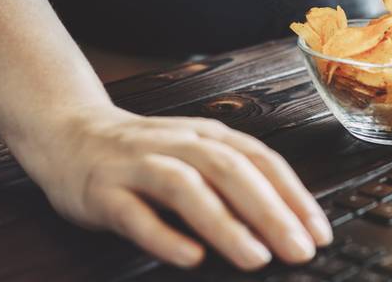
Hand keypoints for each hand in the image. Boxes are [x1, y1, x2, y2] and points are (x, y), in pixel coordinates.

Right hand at [19, 105, 331, 269]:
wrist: (73, 134)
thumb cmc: (147, 153)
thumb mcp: (195, 154)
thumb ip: (232, 179)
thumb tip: (284, 220)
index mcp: (207, 136)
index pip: (260, 159)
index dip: (293, 195)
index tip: (318, 232)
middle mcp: (178, 144)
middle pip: (230, 171)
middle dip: (270, 211)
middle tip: (299, 250)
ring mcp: (138, 165)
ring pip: (185, 188)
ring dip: (224, 223)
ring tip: (255, 257)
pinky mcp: (104, 190)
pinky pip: (135, 214)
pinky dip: (164, 235)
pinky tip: (189, 257)